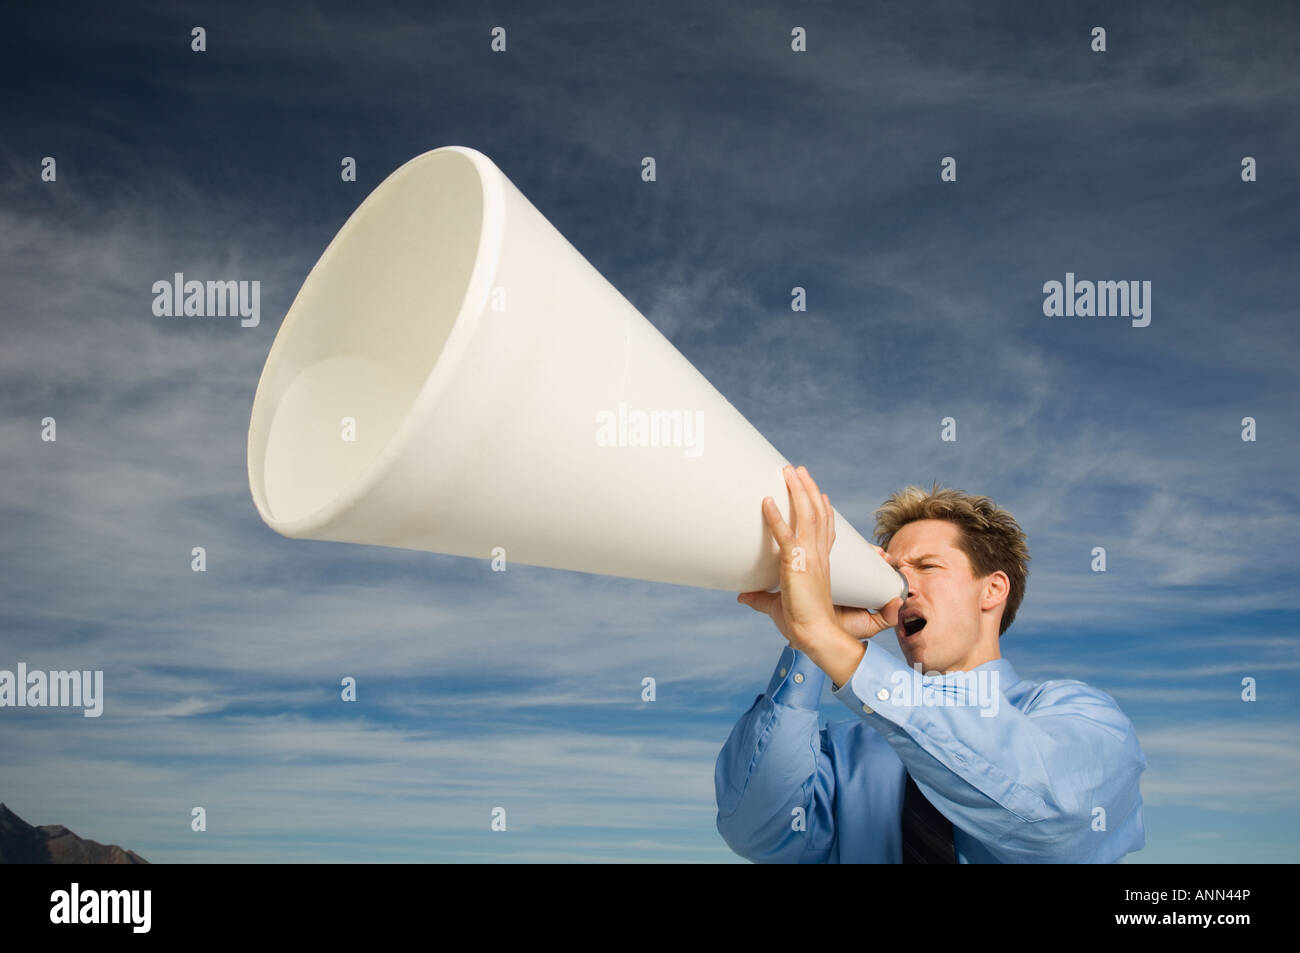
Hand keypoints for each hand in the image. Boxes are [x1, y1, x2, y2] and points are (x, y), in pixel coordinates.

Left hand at [737, 465, 899, 651]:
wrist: (816, 636)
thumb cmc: (802, 624)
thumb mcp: (776, 606)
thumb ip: (760, 598)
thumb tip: (742, 595)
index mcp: (820, 563)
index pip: (825, 530)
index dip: (824, 510)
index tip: (820, 494)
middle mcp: (819, 556)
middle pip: (818, 514)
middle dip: (808, 490)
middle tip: (799, 471)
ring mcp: (810, 558)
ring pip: (807, 516)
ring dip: (798, 491)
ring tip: (789, 471)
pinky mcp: (796, 565)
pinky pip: (785, 535)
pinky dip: (775, 517)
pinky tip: (766, 501)